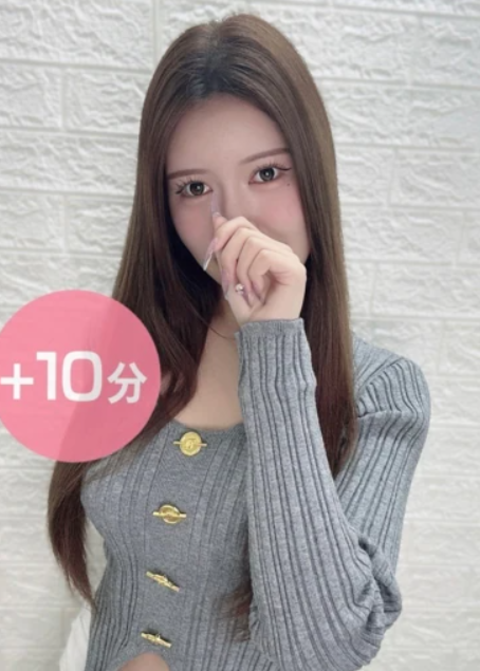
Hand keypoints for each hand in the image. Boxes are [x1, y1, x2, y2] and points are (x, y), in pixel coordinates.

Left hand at [210, 211, 306, 326]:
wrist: (263, 336)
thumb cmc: (250, 311)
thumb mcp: (230, 275)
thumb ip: (226, 247)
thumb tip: (217, 217)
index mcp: (268, 249)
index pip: (243, 224)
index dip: (223, 234)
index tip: (211, 254)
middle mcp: (281, 250)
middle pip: (244, 231)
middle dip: (228, 256)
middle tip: (230, 282)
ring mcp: (290, 259)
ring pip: (252, 243)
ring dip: (240, 270)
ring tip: (246, 290)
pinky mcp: (295, 269)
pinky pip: (263, 256)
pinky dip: (252, 274)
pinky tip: (257, 291)